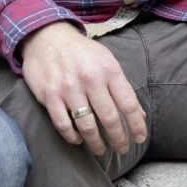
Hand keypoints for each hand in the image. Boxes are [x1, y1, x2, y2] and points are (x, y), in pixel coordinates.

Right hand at [19, 21, 145, 154]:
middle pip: (110, 118)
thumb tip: (139, 114)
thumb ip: (122, 87)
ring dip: (96, 143)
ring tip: (100, 149)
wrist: (46, 37)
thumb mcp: (106, 61)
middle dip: (119, 139)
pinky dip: (72, 136)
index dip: (136, 125)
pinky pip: (63, 124)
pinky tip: (78, 139)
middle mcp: (90, 79)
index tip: (139, 139)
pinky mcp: (50, 95)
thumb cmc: (81, 52)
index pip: (128, 104)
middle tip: (122, 149)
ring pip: (87, 125)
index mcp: (108, 69)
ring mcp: (68, 87)